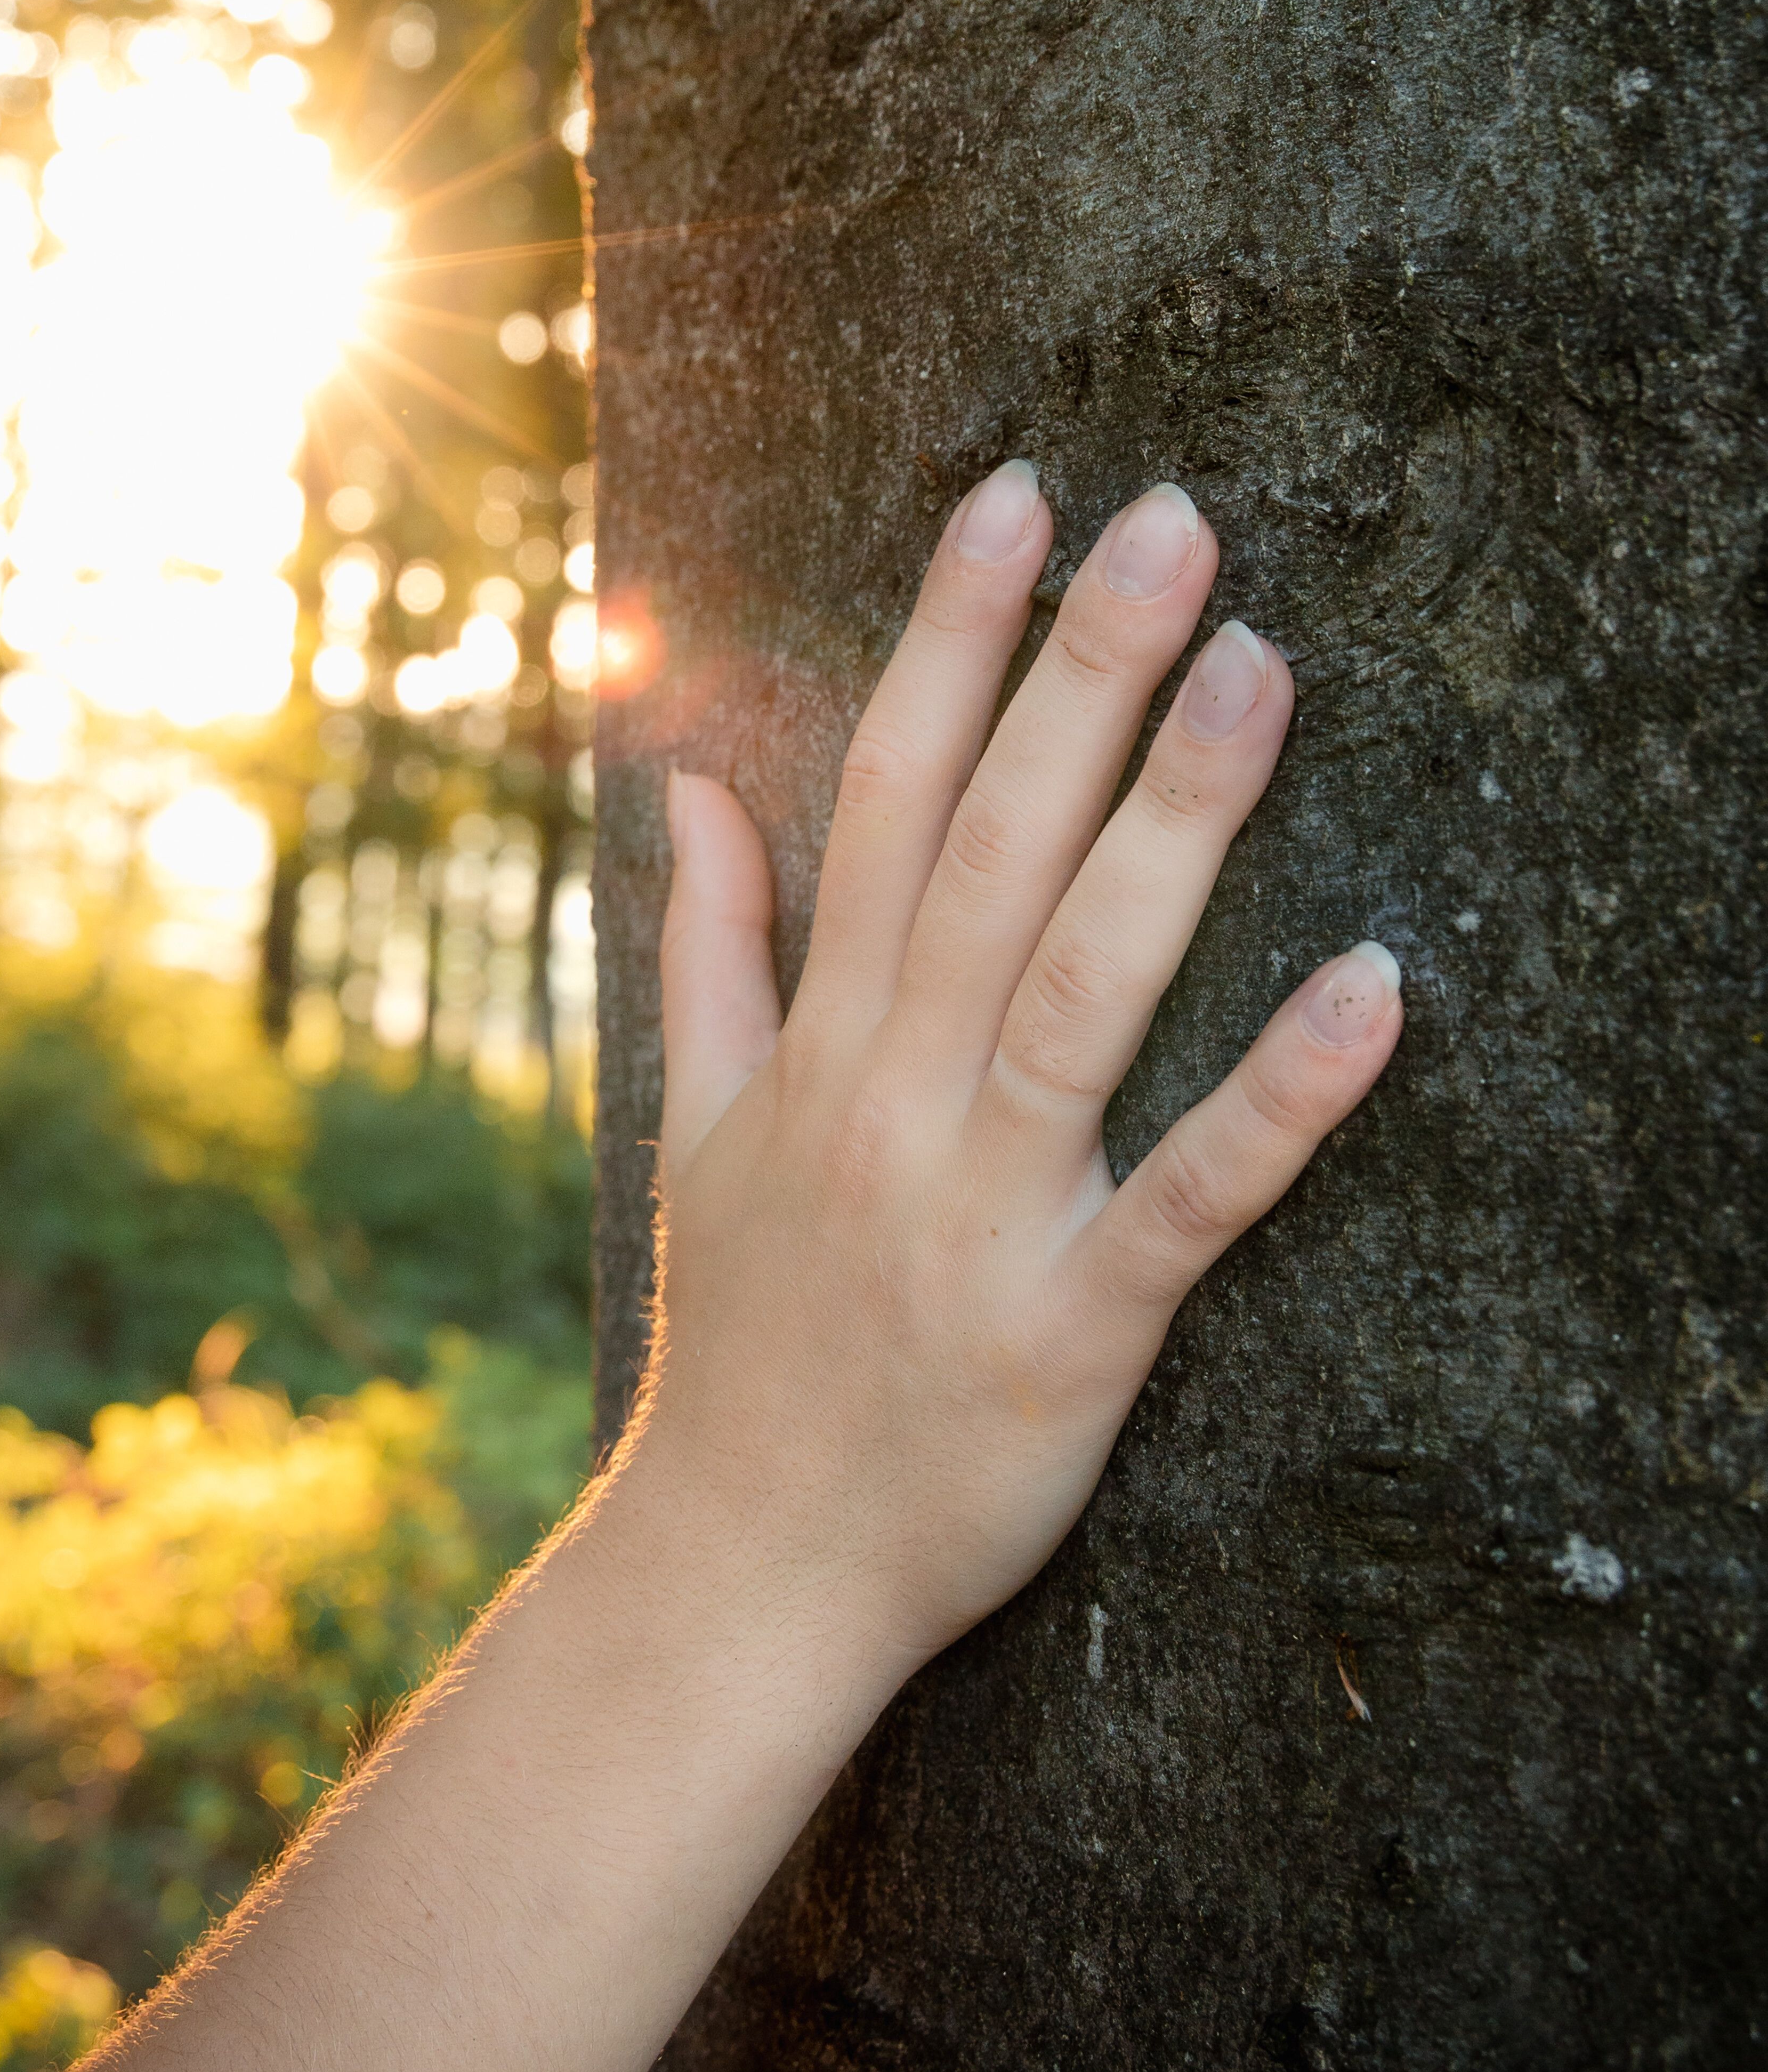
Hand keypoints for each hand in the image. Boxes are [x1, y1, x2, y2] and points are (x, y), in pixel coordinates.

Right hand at [627, 461, 1401, 1680]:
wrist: (743, 1572)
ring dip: (1179, 822)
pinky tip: (1377, 989)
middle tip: (1175, 519)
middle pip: (993, 847)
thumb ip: (712, 947)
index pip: (886, 790)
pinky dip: (1282, 1096)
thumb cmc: (742, 1339)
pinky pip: (1191, 1199)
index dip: (951, 636)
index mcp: (824, 1041)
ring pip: (1087, 983)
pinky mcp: (1076, 1331)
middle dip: (1081, 674)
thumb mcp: (702, 1127)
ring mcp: (987, 1211)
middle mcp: (900, 1097)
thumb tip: (693, 781)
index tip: (1017, 498)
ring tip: (1265, 668)